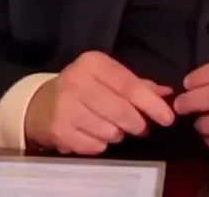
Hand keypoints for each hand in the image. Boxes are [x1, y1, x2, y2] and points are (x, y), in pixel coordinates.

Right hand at [24, 51, 175, 154]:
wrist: (41, 104)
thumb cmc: (83, 88)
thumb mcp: (108, 78)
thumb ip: (138, 85)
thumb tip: (167, 95)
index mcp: (93, 63)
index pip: (129, 85)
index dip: (151, 104)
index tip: (167, 118)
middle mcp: (77, 81)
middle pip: (122, 111)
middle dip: (137, 124)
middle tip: (139, 126)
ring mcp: (66, 107)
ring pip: (110, 132)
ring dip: (118, 134)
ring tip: (111, 127)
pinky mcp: (60, 130)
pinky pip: (96, 146)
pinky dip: (101, 144)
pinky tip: (94, 133)